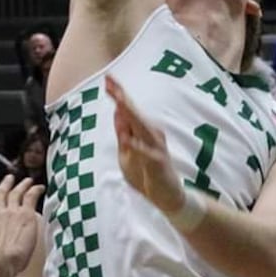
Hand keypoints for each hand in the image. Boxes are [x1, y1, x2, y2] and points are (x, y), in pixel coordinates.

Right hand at [0, 175, 41, 275]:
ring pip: (16, 193)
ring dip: (21, 185)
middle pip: (1, 195)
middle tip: (8, 179)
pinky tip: (39, 187)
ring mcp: (12, 212)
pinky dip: (34, 190)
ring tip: (26, 180)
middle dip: (4, 186)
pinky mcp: (26, 214)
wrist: (2, 262)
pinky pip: (30, 197)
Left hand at [107, 75, 184, 215]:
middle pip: (134, 113)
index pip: (129, 110)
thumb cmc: (146, 174)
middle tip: (110, 82)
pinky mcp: (159, 162)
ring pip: (141, 128)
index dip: (119, 94)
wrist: (167, 198)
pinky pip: (146, 153)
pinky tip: (127, 140)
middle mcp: (150, 134)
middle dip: (122, 97)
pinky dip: (136, 147)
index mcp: (142, 132)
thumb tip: (117, 110)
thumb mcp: (127, 153)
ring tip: (118, 101)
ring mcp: (156, 147)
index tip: (108, 79)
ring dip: (130, 115)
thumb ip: (123, 132)